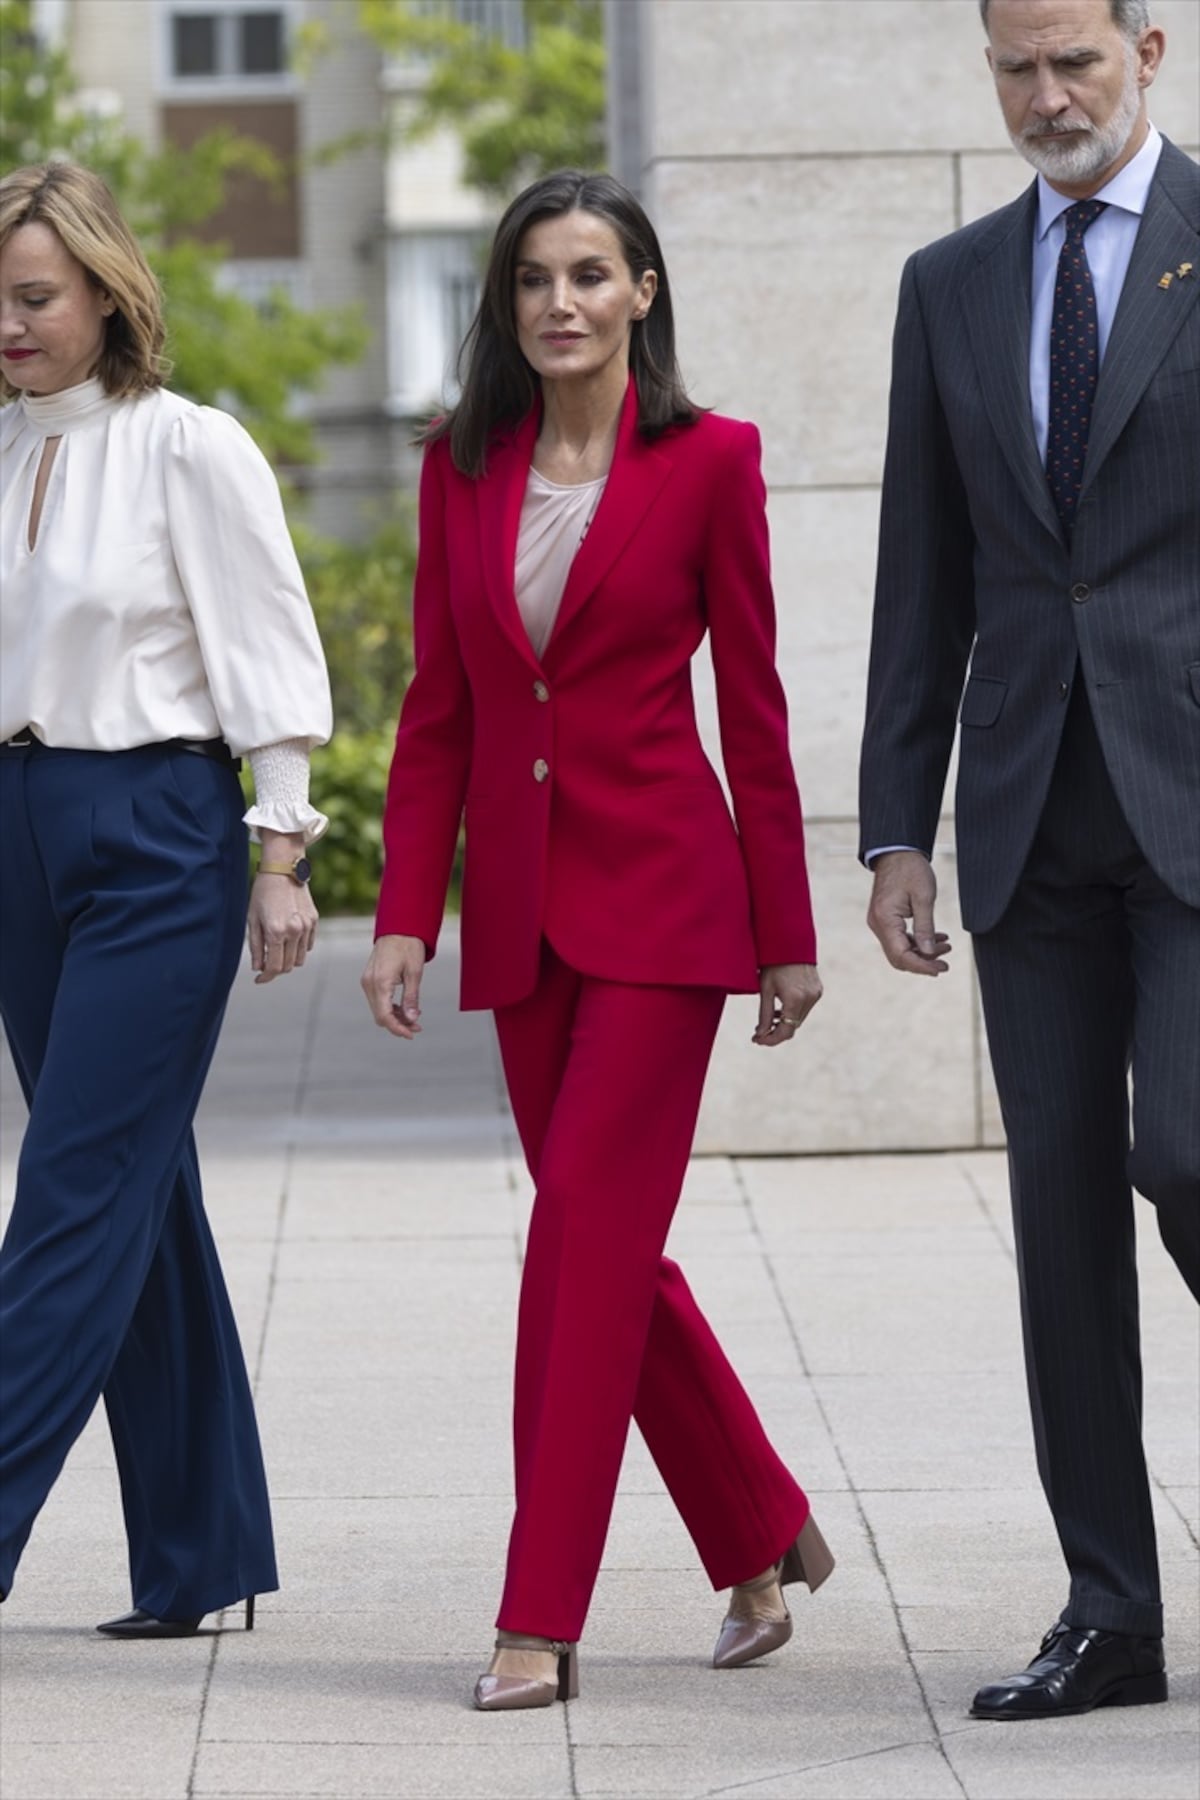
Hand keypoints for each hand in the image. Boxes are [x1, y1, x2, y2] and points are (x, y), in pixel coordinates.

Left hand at [247, 875, 317, 983]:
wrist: (282, 869)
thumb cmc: (263, 892)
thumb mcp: (252, 919)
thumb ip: (256, 947)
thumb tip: (258, 968)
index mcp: (276, 932)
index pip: (274, 967)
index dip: (266, 978)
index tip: (259, 980)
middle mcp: (294, 931)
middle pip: (288, 966)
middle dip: (276, 969)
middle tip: (266, 965)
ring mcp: (307, 926)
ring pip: (300, 959)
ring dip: (288, 960)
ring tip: (277, 951)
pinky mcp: (314, 921)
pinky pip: (308, 945)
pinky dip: (298, 949)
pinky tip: (288, 940)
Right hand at [361, 933, 425, 1039]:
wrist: (398, 927)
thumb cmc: (408, 946)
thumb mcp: (415, 973)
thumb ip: (412, 997)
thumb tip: (411, 1019)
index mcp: (380, 982)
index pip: (385, 1016)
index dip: (398, 1029)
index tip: (412, 1034)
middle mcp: (369, 983)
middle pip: (380, 1015)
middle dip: (398, 1024)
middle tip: (418, 1027)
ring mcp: (367, 981)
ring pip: (378, 1009)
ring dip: (395, 1017)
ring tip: (415, 1018)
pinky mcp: (369, 979)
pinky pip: (377, 1000)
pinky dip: (390, 1007)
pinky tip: (405, 1008)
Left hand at [753, 963, 821, 1046]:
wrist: (790, 942)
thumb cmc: (773, 963)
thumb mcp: (765, 989)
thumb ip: (763, 1014)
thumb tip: (761, 1035)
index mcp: (795, 998)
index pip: (785, 1031)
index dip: (770, 1039)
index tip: (757, 1040)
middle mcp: (809, 998)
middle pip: (793, 1027)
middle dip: (776, 1032)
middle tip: (758, 1032)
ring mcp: (816, 994)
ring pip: (799, 1019)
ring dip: (784, 1022)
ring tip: (768, 1020)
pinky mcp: (818, 990)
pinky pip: (805, 1008)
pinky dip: (792, 1012)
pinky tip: (780, 1010)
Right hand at [867, 850, 951, 975]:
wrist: (896, 852)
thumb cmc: (910, 870)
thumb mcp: (924, 898)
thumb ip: (925, 928)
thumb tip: (929, 953)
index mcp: (885, 920)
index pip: (901, 955)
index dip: (922, 966)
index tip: (940, 969)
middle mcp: (878, 924)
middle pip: (898, 957)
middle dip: (923, 963)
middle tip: (945, 964)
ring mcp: (879, 922)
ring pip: (900, 949)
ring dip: (922, 952)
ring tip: (946, 946)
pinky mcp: (885, 919)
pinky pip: (899, 938)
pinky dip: (916, 942)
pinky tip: (936, 938)